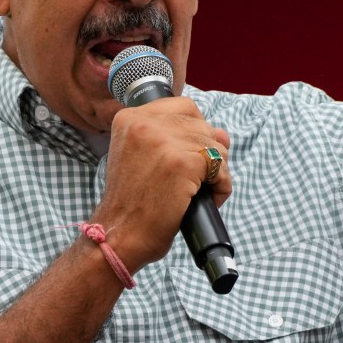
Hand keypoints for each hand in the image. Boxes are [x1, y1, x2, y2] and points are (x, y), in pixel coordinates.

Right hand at [92, 96, 231, 271]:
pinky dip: (222, 185)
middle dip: (206, 151)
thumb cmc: (134, 202)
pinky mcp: (182, 162)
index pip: (183, 106)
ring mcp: (164, 140)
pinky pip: (220, 166)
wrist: (119, 235)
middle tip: (193, 177)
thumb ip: (179, 138)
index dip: (193, 131)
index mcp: (130, 118)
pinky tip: (208, 198)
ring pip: (214, 145)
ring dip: (216, 171)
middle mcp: (144, 122)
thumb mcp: (145, 158)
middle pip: (202, 124)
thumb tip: (223, 134)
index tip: (185, 155)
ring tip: (198, 191)